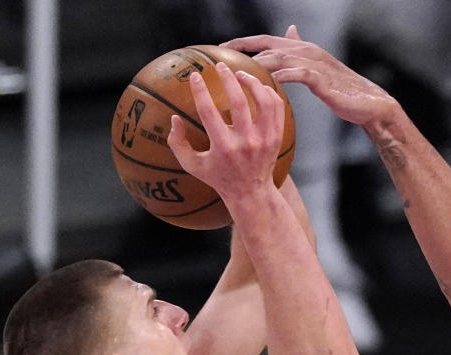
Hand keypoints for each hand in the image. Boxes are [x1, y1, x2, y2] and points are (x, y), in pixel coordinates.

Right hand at [167, 62, 285, 209]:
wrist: (251, 192)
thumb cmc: (218, 177)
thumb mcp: (192, 165)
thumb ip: (177, 143)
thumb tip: (174, 119)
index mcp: (223, 147)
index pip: (209, 112)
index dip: (200, 90)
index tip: (195, 76)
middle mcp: (246, 142)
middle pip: (238, 101)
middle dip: (228, 79)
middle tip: (220, 66)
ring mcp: (264, 139)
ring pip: (263, 101)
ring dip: (251, 82)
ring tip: (240, 74)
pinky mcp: (277, 137)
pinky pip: (276, 107)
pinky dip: (268, 92)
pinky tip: (257, 86)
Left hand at [225, 26, 399, 127]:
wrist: (368, 103)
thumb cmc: (341, 89)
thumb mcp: (316, 68)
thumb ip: (299, 52)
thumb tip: (289, 31)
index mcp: (301, 48)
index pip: (264, 39)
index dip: (241, 42)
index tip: (220, 49)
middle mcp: (305, 50)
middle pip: (266, 45)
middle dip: (241, 51)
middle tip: (219, 60)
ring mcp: (314, 63)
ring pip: (278, 58)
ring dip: (255, 65)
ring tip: (235, 74)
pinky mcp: (321, 78)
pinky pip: (295, 75)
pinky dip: (279, 78)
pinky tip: (264, 86)